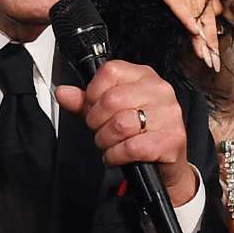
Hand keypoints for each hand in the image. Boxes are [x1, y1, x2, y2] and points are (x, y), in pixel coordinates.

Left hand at [55, 60, 196, 205]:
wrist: (167, 161)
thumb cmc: (140, 132)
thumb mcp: (110, 112)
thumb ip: (86, 102)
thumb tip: (63, 92)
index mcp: (145, 76)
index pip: (110, 71)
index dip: (93, 93)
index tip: (94, 108)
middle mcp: (160, 91)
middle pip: (112, 100)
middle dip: (96, 122)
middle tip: (100, 131)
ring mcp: (168, 115)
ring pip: (120, 125)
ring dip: (106, 141)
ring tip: (109, 144)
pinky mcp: (171, 140)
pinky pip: (131, 148)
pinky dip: (116, 156)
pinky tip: (118, 156)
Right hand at [100, 0, 222, 70]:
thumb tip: (195, 22)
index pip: (210, 3)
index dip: (213, 27)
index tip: (215, 48)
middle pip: (205, 8)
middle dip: (210, 35)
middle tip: (214, 58)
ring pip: (193, 7)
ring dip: (200, 32)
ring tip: (204, 52)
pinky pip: (176, 0)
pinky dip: (185, 16)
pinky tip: (192, 30)